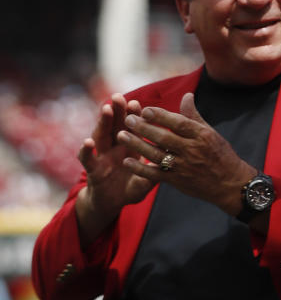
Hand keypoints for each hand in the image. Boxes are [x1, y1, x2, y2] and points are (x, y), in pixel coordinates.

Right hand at [75, 94, 155, 243]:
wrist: (113, 203)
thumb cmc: (132, 187)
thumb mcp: (148, 176)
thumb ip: (158, 166)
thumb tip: (175, 158)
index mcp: (129, 146)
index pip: (131, 127)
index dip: (132, 115)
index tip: (136, 103)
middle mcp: (114, 148)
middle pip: (114, 125)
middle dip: (116, 111)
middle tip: (119, 96)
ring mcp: (102, 157)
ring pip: (100, 136)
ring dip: (102, 122)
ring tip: (106, 109)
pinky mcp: (92, 170)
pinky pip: (87, 159)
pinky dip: (86, 150)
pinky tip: (88, 142)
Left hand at [116, 93, 256, 214]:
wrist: (230, 184)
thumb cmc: (221, 155)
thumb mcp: (211, 133)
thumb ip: (194, 116)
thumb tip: (186, 95)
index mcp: (202, 136)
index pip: (179, 123)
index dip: (161, 116)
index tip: (145, 109)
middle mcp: (193, 151)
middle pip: (164, 138)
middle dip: (144, 128)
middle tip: (128, 119)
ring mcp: (184, 167)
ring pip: (156, 154)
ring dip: (137, 145)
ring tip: (121, 135)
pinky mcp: (177, 181)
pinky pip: (155, 174)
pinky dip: (140, 168)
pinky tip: (127, 161)